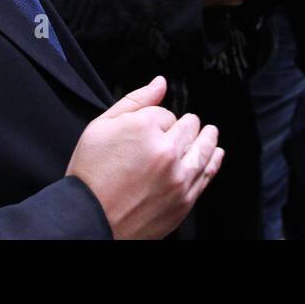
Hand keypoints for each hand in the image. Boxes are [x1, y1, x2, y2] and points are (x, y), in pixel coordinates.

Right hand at [66, 76, 222, 238]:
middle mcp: (166, 151)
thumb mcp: (101, 127)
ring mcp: (178, 177)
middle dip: (184, 125)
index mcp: (145, 128)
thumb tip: (160, 83)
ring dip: (207, 137)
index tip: (148, 131)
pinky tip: (216, 153)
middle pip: (188, 127)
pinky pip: (207, 174)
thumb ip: (135, 100)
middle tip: (182, 128)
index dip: (157, 120)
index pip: (166, 113)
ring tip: (210, 132)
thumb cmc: (90, 175)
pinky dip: (214, 160)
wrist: (88, 220)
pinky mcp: (184, 200)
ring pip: (204, 147)